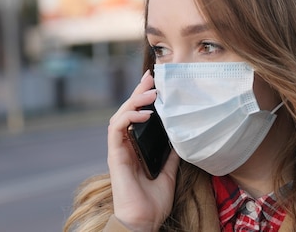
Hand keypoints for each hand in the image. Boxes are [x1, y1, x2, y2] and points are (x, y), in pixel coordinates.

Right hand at [107, 70, 179, 230]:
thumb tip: (180, 139)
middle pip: (128, 111)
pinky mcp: (115, 155)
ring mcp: (118, 149)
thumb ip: (170, 155)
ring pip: (120, 115)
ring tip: (151, 93)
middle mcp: (124, 145)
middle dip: (139, 92)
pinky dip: (129, 117)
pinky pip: (116, 129)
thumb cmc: (152, 201)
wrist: (143, 220)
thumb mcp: (168, 173)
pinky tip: (145, 113)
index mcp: (134, 147)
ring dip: (134, 101)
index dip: (143, 99)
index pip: (136, 116)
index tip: (156, 84)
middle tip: (151, 78)